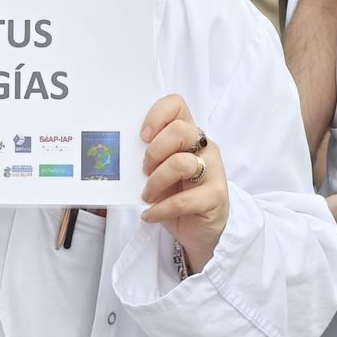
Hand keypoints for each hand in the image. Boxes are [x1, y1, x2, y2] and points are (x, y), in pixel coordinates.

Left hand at [139, 94, 227, 272]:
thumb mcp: (161, 172)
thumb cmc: (178, 195)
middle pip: (181, 131)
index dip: (157, 115)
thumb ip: (149, 158)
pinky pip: (183, 200)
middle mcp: (205, 148)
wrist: (200, 231)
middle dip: (155, 151)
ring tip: (147, 195)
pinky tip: (150, 215)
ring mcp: (214, 172)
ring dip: (156, 181)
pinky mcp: (215, 197)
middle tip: (144, 169)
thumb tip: (121, 154)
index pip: (177, 105)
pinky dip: (160, 209)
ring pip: (181, 163)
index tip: (142, 136)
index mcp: (190, 135)